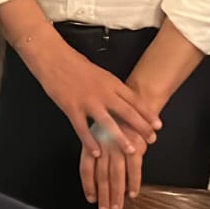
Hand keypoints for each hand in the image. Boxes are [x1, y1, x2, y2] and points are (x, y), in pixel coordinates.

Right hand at [29, 44, 160, 156]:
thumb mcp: (98, 72)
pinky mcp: (71, 107)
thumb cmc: (72, 62)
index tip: (158, 125)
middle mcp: (102, 92)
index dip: (147, 114)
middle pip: (127, 112)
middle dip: (142, 128)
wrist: (52, 56)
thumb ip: (109, 87)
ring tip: (131, 151)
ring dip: (121, 138)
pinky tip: (96, 152)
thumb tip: (121, 100)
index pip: (134, 100)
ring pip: (108, 123)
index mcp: (110, 82)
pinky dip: (90, 141)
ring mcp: (87, 101)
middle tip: (152, 140)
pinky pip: (82, 128)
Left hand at [80, 129, 144, 208]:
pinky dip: (133, 183)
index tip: (91, 199)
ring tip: (117, 207)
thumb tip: (96, 178)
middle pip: (101, 176)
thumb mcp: (100, 134)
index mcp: (92, 143)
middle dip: (103, 195)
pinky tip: (133, 194)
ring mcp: (118, 146)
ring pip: (116, 175)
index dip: (89, 185)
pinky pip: (134, 169)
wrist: (134, 105)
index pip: (86, 169)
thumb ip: (96, 153)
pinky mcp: (135, 146)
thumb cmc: (115, 122)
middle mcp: (103, 146)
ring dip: (117, 194)